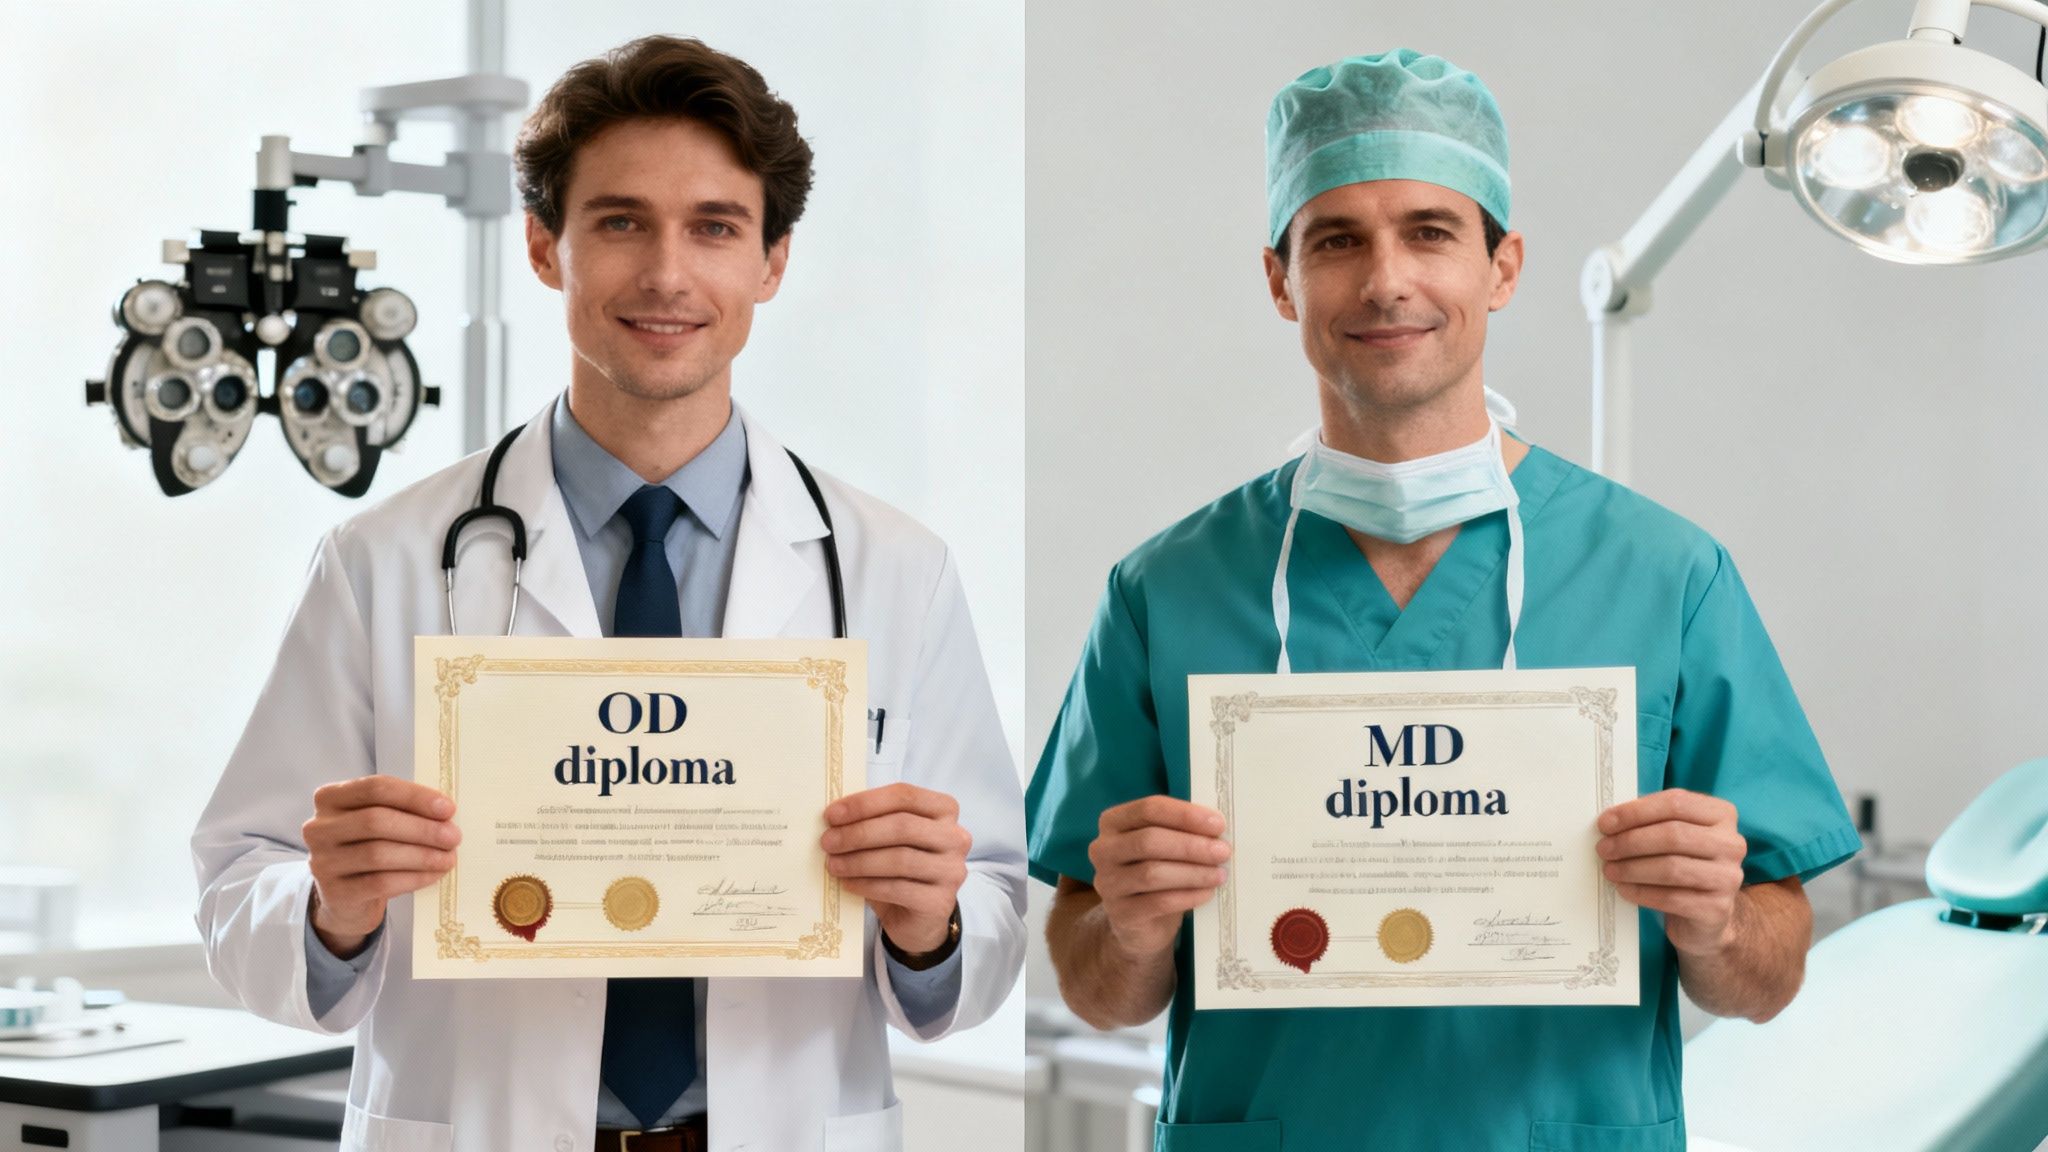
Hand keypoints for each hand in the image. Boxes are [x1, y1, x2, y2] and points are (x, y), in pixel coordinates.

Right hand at [303, 776, 460, 957]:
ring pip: (378, 853)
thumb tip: (446, 813)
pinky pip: (380, 882)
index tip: (448, 808)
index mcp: (330, 798)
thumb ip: (403, 810)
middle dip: (422, 828)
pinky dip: (413, 878)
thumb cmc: (370, 847)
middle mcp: (319, 827)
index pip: (375, 788)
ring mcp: (322, 861)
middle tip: (453, 836)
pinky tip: (434, 875)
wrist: (347, 896)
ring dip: (422, 855)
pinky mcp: (334, 892)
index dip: (414, 796)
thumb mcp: (380, 822)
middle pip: (376, 820)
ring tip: (448, 858)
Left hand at [821, 783, 971, 954]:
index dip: (865, 803)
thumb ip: (874, 821)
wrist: (917, 917)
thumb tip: (834, 815)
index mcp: (944, 810)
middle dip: (859, 833)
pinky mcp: (940, 901)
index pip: (904, 796)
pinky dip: (866, 885)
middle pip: (902, 826)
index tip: (832, 814)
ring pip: (899, 859)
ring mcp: (952, 870)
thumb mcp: (889, 839)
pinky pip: (897, 888)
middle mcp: (955, 837)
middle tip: (827, 841)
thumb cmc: (900, 869)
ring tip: (833, 864)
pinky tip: (848, 883)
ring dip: (858, 861)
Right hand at [1085, 796, 1230, 959]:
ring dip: (1193, 872)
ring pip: (1153, 873)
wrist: (1139, 922)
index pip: (1149, 809)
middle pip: (1149, 840)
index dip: (1185, 815)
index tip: (1218, 824)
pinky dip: (1187, 896)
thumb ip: (1181, 831)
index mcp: (1113, 822)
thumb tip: (1217, 828)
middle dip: (1191, 845)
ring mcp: (1108, 883)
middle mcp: (1103, 849)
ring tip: (1219, 874)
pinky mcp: (1120, 913)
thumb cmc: (1157, 871)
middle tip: (1222, 851)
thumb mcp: (1164, 846)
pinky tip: (1207, 893)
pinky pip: (1158, 902)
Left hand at [1598, 789, 1746, 955]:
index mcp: (1721, 815)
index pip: (1676, 803)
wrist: (1709, 913)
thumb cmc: (1685, 864)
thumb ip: (1653, 821)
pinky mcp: (1718, 908)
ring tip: (1610, 870)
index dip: (1636, 812)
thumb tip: (1611, 820)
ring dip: (1632, 868)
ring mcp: (1728, 877)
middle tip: (1604, 849)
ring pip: (1671, 867)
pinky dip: (1641, 892)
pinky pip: (1671, 897)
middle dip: (1630, 841)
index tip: (1606, 823)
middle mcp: (1731, 843)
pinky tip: (1625, 889)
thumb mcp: (1677, 836)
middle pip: (1673, 835)